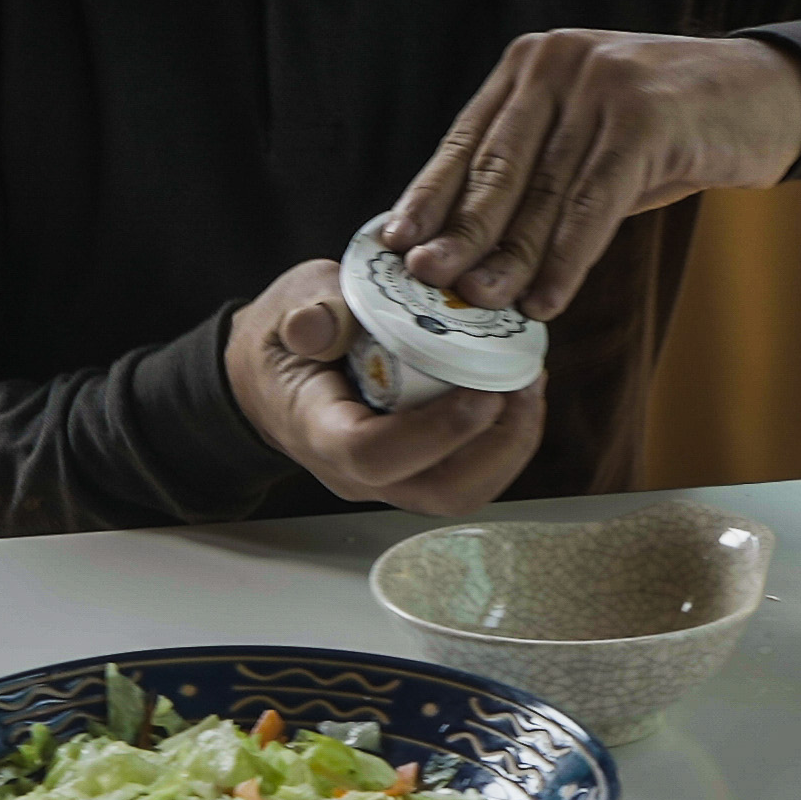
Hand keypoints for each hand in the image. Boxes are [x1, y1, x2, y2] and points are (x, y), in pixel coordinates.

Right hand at [223, 259, 548, 514]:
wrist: (271, 377)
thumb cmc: (283, 341)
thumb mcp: (288, 308)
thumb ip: (310, 313)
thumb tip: (319, 326)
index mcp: (320, 433)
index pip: (376, 456)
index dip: (437, 431)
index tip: (483, 390)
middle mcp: (358, 474)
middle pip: (442, 491)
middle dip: (499, 443)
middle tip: (526, 380)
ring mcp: (391, 480)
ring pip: (464, 490)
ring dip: (510, 442)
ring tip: (529, 381)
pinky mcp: (416, 470)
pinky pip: (468, 472)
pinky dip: (502, 438)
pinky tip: (515, 390)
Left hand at [382, 31, 800, 316]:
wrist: (770, 95)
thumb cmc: (671, 128)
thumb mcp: (591, 136)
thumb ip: (537, 173)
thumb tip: (466, 250)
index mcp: (532, 64)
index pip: (467, 139)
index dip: (429, 195)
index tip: (394, 245)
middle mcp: (558, 63)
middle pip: (497, 166)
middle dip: (459, 232)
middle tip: (426, 281)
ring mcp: (603, 84)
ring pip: (543, 192)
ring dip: (511, 258)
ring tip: (482, 305)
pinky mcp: (645, 117)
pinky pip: (594, 204)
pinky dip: (568, 258)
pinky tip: (548, 299)